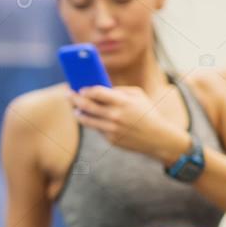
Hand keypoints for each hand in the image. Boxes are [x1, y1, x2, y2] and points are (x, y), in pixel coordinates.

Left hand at [70, 85, 190, 164]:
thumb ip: (119, 91)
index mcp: (123, 102)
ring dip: (78, 113)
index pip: (97, 92)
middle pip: (87, 105)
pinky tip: (87, 117)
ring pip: (87, 119)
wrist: (157, 137)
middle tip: (68, 95)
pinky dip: (91, 122)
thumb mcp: (138, 96)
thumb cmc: (147, 113)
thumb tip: (100, 88)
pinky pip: (96, 128)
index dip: (86, 89)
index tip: (80, 88)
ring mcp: (111, 128)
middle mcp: (115, 115)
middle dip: (75, 99)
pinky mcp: (110, 138)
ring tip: (75, 109)